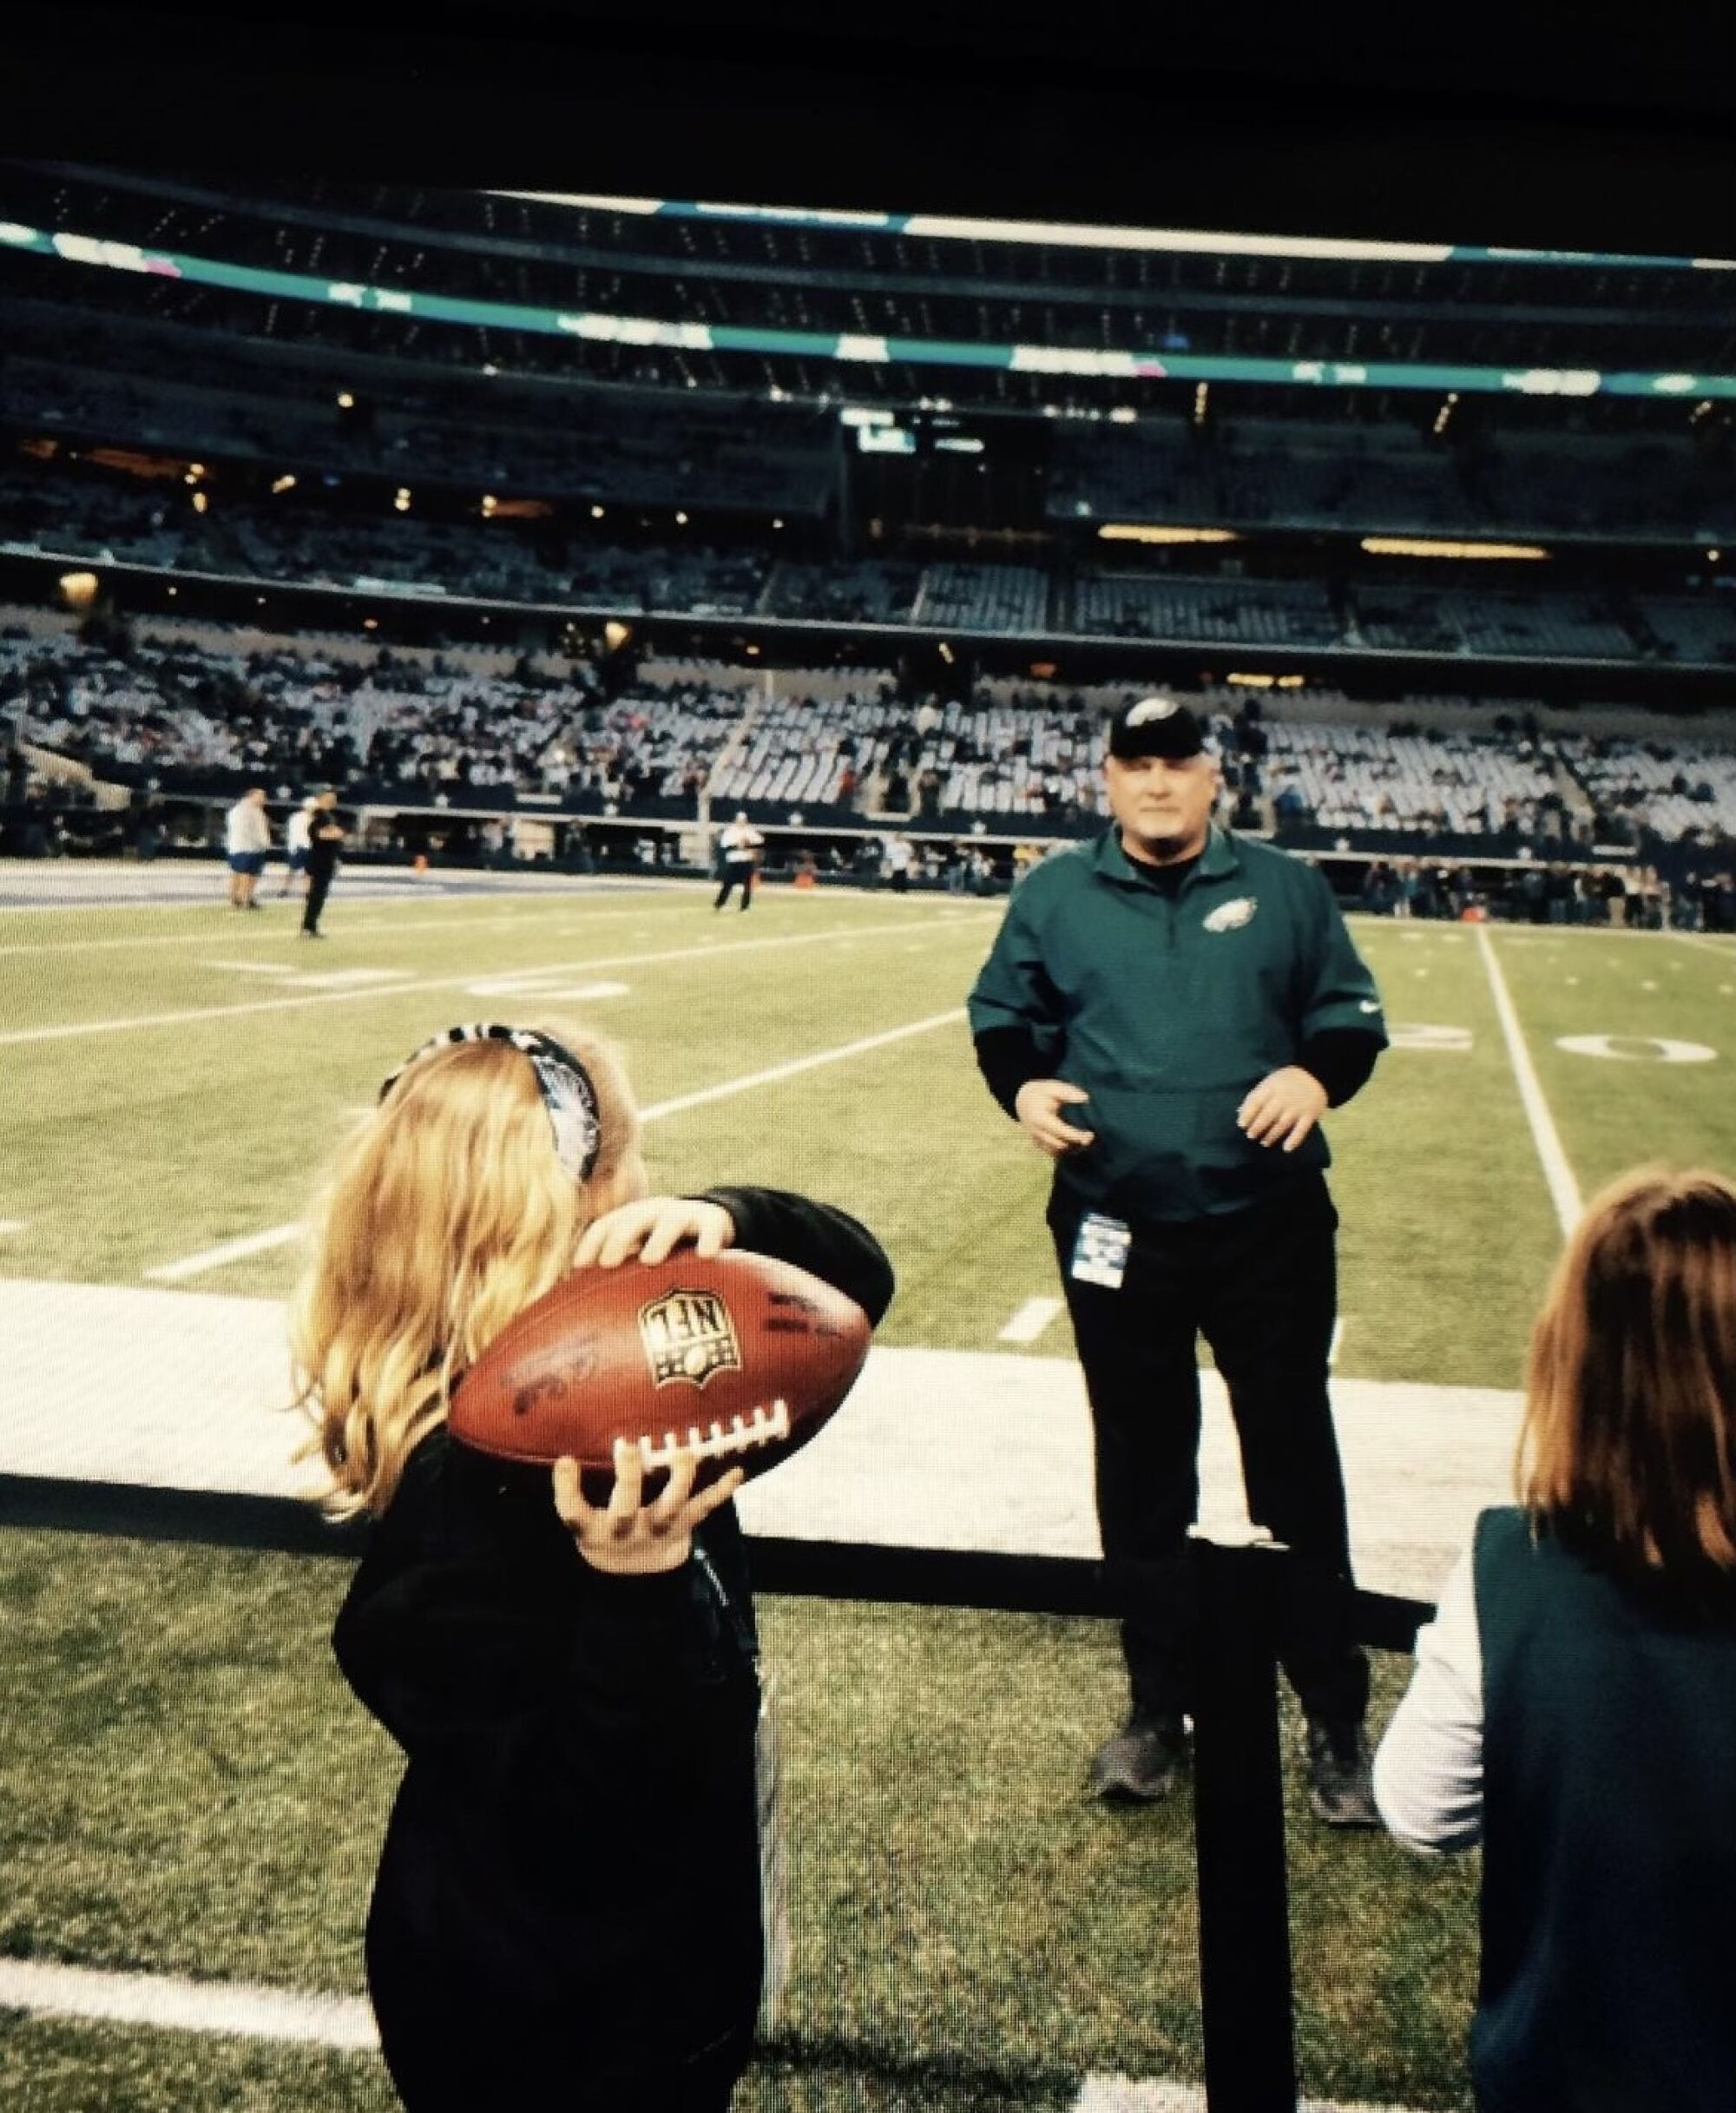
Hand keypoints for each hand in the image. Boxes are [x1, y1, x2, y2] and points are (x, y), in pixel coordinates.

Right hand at [554, 1444, 743, 1575]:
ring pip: (670, 1508)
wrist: (633, 1583)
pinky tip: (737, 1471)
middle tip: (626, 1446)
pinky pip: (703, 1509)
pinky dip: (721, 1491)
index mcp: (593, 1531)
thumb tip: (570, 1444)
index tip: (566, 1460)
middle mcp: (625, 1533)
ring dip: (679, 1481)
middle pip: (624, 1510)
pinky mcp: (683, 1530)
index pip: (573, 1512)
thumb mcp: (585, 1521)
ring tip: (683, 1454)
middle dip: (627, 1478)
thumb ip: (577, 1490)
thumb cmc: (605, 1534)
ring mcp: (657, 1532)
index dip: (566, 1490)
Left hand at [574, 1196, 734, 1268]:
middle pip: (633, 1220)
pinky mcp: (713, 1220)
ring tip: (649, 1260)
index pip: (606, 1225)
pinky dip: (708, 1239)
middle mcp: (655, 1212)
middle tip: (607, 1263)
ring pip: (670, 1221)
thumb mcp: (643, 1250)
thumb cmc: (668, 1247)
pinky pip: (711, 1228)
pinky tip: (706, 1255)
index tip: (579, 1266)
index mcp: (633, 1218)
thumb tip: (587, 1309)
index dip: (591, 1243)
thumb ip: (622, 1270)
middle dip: (618, 1240)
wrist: (713, 1220)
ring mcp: (684, 1214)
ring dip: (658, 1239)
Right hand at [1013, 1078, 1095, 1157]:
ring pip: (1056, 1152)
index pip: (1061, 1132)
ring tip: (1084, 1141)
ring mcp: (1036, 1139)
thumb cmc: (1041, 1093)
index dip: (1077, 1136)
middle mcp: (1036, 1132)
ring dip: (1071, 1149)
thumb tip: (1086, 1098)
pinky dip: (1064, 1151)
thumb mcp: (1053, 1088)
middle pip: (1059, 1145)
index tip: (1091, 1134)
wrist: (1022, 1100)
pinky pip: (1052, 1153)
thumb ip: (1068, 1093)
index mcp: (1040, 1118)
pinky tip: (1075, 1144)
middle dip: (1076, 1144)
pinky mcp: (1038, 1144)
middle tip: (1091, 1137)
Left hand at [1237, 1066, 1327, 1151]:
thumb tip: (1240, 1112)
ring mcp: (1297, 1108)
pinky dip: (1294, 1140)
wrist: (1316, 1074)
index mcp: (1271, 1087)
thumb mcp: (1270, 1082)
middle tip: (1251, 1135)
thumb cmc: (1287, 1080)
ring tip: (1264, 1142)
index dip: (1247, 1114)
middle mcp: (1283, 1098)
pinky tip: (1286, 1148)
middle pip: (1267, 1115)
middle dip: (1257, 1127)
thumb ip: (1256, 1096)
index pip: (1256, 1102)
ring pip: (1282, 1124)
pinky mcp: (1310, 1115)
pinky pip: (1301, 1130)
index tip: (1241, 1125)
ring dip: (1272, 1135)